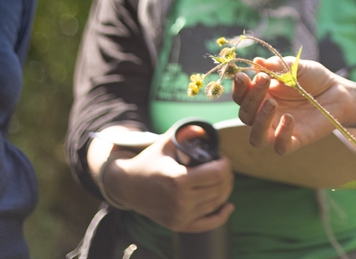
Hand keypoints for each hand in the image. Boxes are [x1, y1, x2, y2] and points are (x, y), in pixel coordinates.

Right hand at [104, 135, 234, 232]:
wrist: (127, 187)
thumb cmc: (148, 162)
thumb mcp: (165, 143)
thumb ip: (185, 133)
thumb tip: (204, 129)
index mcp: (178, 179)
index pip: (216, 174)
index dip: (225, 164)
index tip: (222, 157)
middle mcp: (180, 201)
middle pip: (219, 189)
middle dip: (227, 175)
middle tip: (222, 167)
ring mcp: (180, 216)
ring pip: (216, 203)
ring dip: (224, 190)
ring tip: (220, 179)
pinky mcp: (179, 225)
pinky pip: (207, 224)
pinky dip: (221, 216)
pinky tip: (228, 207)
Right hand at [232, 57, 353, 154]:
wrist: (338, 91)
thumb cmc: (313, 78)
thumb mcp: (295, 66)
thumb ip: (277, 66)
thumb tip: (257, 62)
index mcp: (261, 96)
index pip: (240, 97)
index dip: (238, 88)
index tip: (243, 76)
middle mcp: (265, 115)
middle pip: (245, 115)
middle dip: (251, 98)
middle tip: (264, 80)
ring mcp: (279, 129)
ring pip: (257, 138)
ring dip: (260, 121)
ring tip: (272, 103)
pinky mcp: (295, 140)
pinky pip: (280, 147)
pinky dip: (281, 135)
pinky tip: (289, 118)